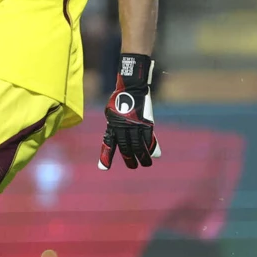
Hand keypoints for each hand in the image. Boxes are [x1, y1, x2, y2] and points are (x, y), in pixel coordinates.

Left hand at [99, 53, 160, 169]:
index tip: (103, 168)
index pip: (108, 143)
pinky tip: (153, 154)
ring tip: (146, 164)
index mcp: (112, 125)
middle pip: (125, 147)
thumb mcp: (112, 114)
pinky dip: (151, 147)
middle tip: (133, 166)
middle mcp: (122, 126)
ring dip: (142, 157)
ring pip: (138, 146)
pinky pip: (148, 138)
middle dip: (129, 159)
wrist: (131, 88)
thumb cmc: (119, 102)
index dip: (106, 156)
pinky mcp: (146, 122)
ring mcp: (135, 125)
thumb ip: (115, 129)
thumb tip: (115, 138)